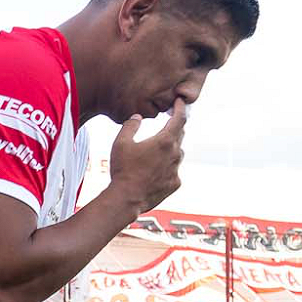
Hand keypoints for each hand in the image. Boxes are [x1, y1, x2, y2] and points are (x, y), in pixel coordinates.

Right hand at [107, 98, 186, 213]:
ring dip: (170, 150)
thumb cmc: (123, 170)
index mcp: (165, 141)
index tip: (180, 102)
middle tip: (168, 124)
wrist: (126, 199)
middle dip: (174, 128)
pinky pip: (173, 171)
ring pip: (177, 154)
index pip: (180, 118)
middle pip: (180, 135)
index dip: (180, 108)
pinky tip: (153, 172)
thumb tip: (137, 117)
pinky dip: (166, 168)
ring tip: (156, 152)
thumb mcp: (120, 143)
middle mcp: (175, 154)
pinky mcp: (174, 184)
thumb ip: (130, 126)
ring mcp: (176, 170)